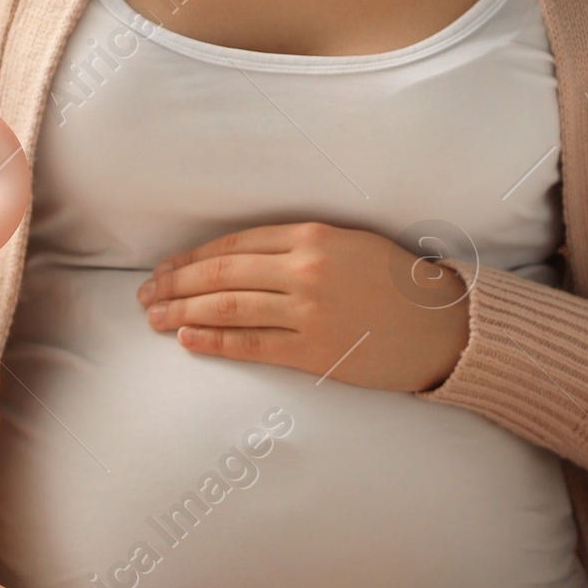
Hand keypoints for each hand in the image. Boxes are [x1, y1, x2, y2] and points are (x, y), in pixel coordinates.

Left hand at [134, 222, 470, 393]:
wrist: (442, 326)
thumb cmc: (395, 282)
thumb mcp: (348, 243)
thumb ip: (298, 245)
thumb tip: (239, 257)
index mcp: (312, 236)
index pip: (233, 244)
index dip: (191, 258)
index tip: (164, 268)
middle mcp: (305, 270)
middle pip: (220, 275)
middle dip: (175, 285)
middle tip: (145, 295)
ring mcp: (308, 312)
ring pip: (227, 308)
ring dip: (183, 312)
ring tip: (155, 318)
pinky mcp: (315, 351)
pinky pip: (251, 345)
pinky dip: (214, 342)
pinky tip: (187, 340)